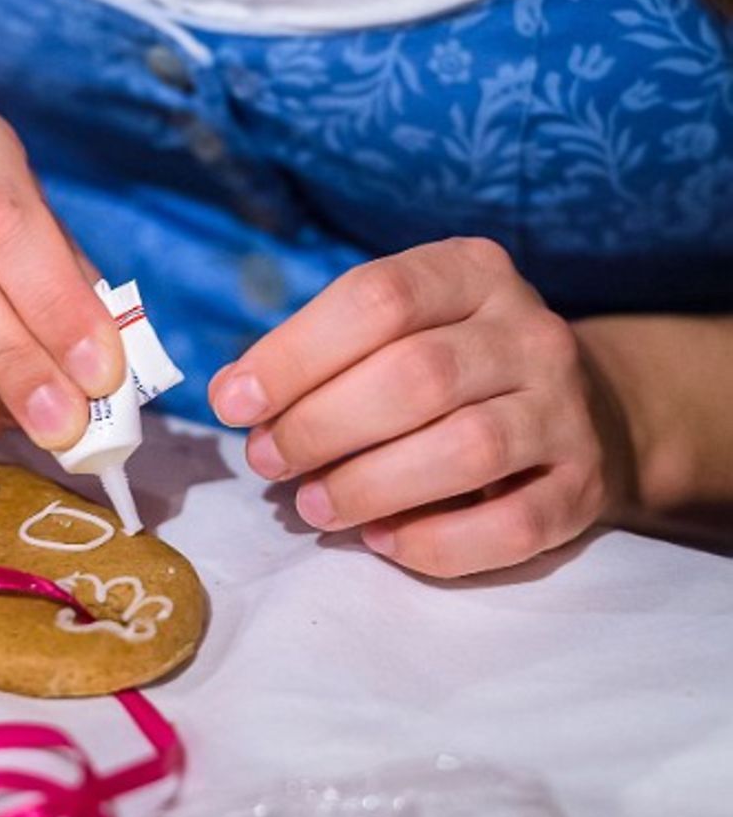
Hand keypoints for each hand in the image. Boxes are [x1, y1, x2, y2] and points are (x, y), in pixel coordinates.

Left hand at [209, 238, 632, 577]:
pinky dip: (436, 543)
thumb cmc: (447, 367)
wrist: (579, 411)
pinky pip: (512, 527)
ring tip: (312, 505)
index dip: (295, 355)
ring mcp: (566, 410)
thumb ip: (317, 354)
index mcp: (471, 273)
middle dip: (322, 426)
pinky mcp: (584, 487)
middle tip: (267, 460)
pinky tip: (382, 540)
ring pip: (467, 449)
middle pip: (418, 376)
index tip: (233, 402)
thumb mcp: (391, 331)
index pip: (378, 298)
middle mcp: (529, 333)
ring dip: (370, 486)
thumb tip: (235, 393)